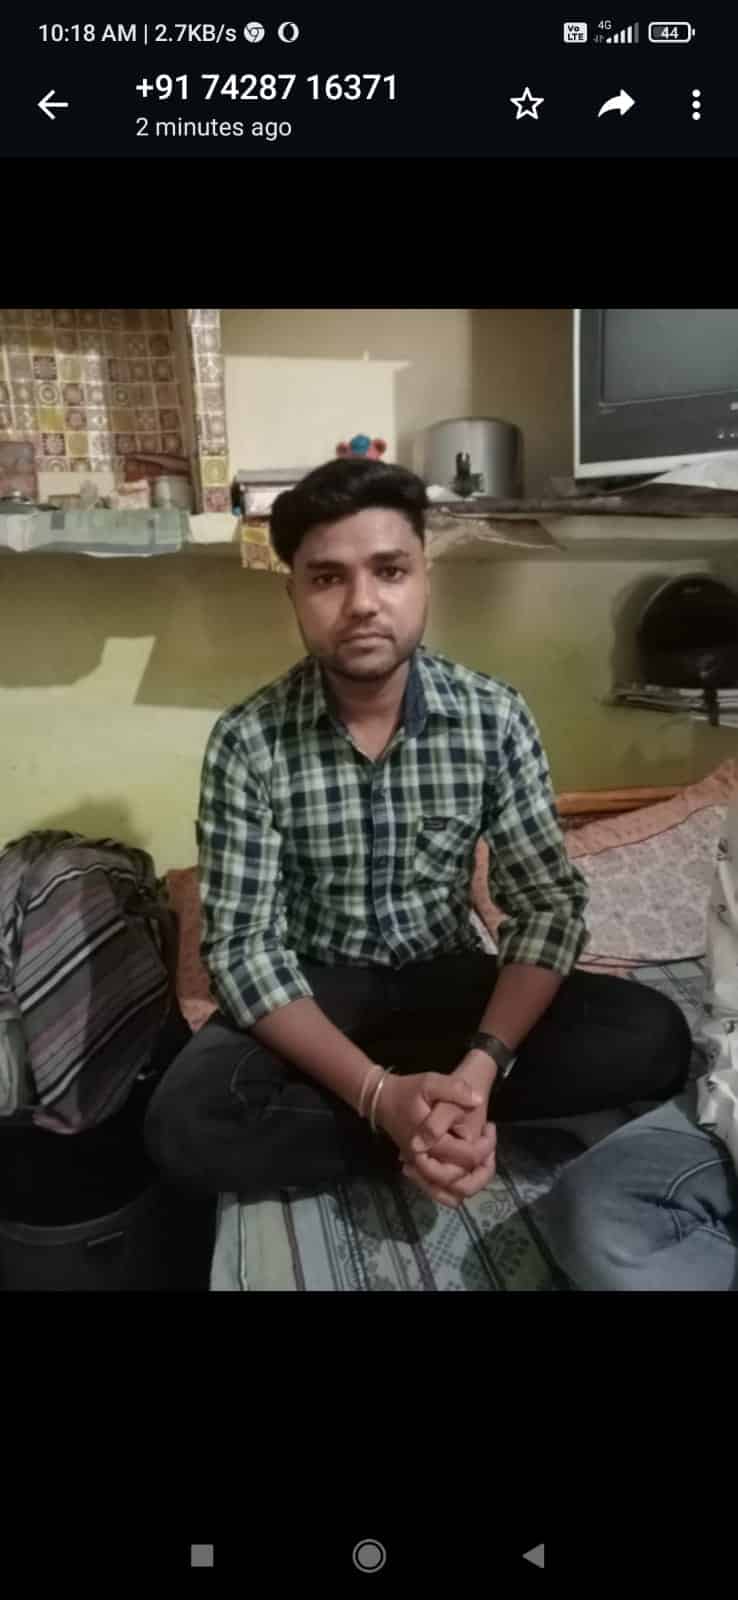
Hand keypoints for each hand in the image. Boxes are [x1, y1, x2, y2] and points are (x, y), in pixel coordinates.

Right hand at [402, 1054, 497, 1207]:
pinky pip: (437, 1192)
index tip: (489, 1127)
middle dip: (481, 1169)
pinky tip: (466, 1173)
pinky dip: (453, 1191)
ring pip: (449, 1194)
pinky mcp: (419, 1171)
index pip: (466, 1157)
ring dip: (470, 1183)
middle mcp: (424, 1163)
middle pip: (460, 1183)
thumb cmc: (407, 1092)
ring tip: (482, 1162)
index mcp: (430, 1143)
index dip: (486, 1146)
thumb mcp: (430, 1082)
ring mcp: (420, 1170)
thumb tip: (479, 1101)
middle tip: (488, 1148)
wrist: (382, 1101)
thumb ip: (454, 1089)